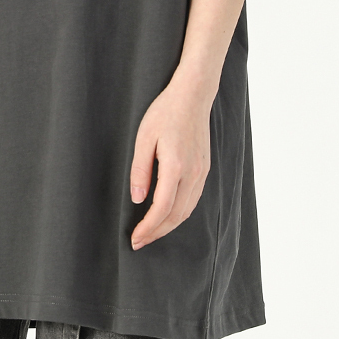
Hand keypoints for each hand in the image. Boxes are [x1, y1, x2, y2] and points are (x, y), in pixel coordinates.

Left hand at [128, 80, 211, 249]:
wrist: (192, 97)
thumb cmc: (165, 113)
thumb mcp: (144, 138)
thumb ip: (140, 170)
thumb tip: (137, 199)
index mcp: (176, 167)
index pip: (161, 209)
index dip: (148, 228)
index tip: (134, 238)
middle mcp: (193, 174)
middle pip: (176, 216)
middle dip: (157, 232)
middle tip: (139, 241)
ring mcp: (202, 172)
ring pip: (187, 211)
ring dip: (169, 226)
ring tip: (151, 232)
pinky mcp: (204, 169)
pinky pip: (193, 200)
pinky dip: (180, 213)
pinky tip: (168, 214)